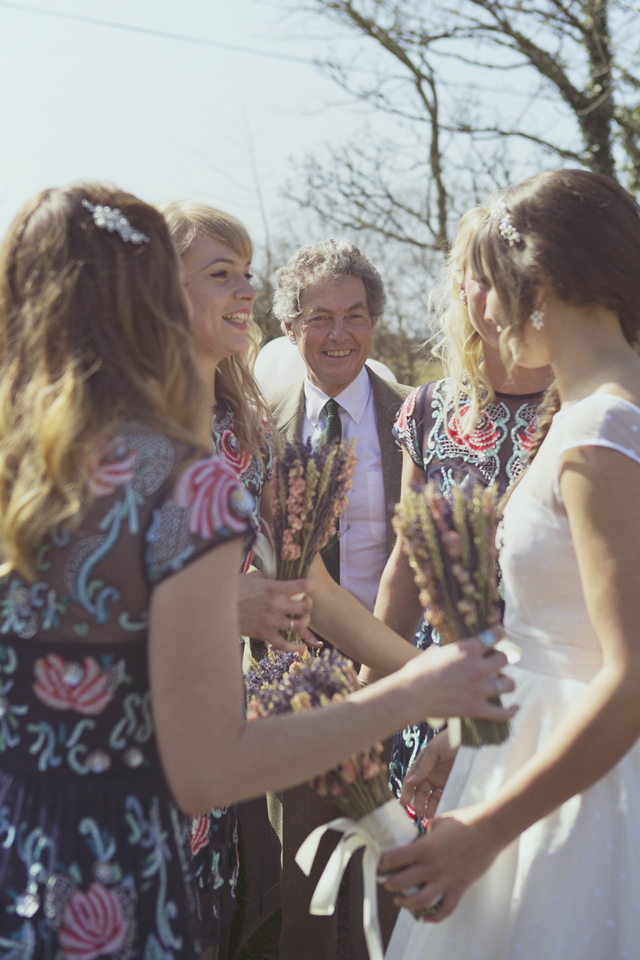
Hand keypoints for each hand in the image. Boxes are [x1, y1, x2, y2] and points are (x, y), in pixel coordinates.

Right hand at [237, 572, 314, 649]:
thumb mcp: (251, 577)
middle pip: (305, 607)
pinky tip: (301, 644)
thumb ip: (266, 577)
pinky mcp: (264, 635)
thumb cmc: (233, 590)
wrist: (217, 608)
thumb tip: (274, 578)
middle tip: (305, 603)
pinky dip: (296, 647)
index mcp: (272, 588)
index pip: (301, 586)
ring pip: (300, 626)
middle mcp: (274, 605)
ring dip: (305, 622)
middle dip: (308, 604)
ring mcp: (270, 621)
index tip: (310, 587)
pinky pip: (286, 645)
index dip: (309, 586)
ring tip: (302, 620)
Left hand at [379, 806, 500, 920]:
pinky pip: (446, 909)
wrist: (490, 829)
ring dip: (406, 904)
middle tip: (386, 882)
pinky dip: (434, 917)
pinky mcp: (460, 887)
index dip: (382, 863)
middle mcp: (433, 866)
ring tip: (399, 901)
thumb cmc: (464, 821)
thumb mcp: (437, 823)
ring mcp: (446, 879)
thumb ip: (424, 835)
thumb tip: (414, 841)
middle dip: (390, 884)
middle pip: (402, 882)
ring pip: (421, 901)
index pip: (394, 859)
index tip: (378, 864)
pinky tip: (426, 918)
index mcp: (424, 847)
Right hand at [400, 730, 456, 818]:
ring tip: (428, 815)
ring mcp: (443, 780)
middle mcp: (432, 773)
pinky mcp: (455, 786)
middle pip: (421, 791)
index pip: (411, 780)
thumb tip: (410, 782)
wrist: (475, 739)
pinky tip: (440, 811)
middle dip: (418, 802)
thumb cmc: (451, 739)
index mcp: (423, 764)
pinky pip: (446, 798)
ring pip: (432, 797)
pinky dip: (441, 806)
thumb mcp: (434, 749)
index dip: (406, 791)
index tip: (404, 802)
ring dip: (429, 807)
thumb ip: (422, 766)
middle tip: (418, 812)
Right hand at [401, 633, 516, 724]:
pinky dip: (511, 711)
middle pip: (505, 659)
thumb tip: (439, 650)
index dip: (499, 632)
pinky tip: (515, 707)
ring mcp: (479, 689)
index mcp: (468, 649)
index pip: (495, 635)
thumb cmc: (417, 671)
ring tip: (502, 682)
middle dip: (501, 659)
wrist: (411, 695)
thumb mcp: (433, 652)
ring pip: (509, 684)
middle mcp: (478, 667)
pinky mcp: (476, 709)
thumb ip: (445, 651)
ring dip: (506, 682)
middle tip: (495, 662)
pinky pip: (502, 713)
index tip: (499, 633)